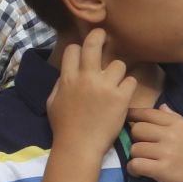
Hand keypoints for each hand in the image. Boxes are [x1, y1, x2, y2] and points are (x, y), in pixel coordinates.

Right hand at [46, 31, 133, 157]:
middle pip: (94, 44)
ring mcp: (105, 86)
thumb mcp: (52, 102)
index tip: (83, 53)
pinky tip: (124, 95)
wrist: (79, 146)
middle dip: (99, 36)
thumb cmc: (63, 126)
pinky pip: (131, 81)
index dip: (79, 49)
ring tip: (116, 82)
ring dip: (117, 72)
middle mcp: (86, 77)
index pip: (73, 49)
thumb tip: (68, 74)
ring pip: (118, 64)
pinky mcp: (121, 98)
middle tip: (104, 35)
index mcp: (68, 78)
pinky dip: (128, 87)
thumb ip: (60, 85)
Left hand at [125, 105, 182, 181]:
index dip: (133, 116)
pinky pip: (136, 164)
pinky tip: (139, 173)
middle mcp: (171, 135)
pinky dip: (134, 169)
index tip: (127, 120)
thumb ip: (176, 119)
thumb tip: (161, 106)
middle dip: (136, 139)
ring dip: (136, 156)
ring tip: (144, 163)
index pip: (148, 113)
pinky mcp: (163, 171)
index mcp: (179, 124)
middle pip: (137, 129)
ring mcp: (167, 152)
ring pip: (134, 148)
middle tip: (143, 149)